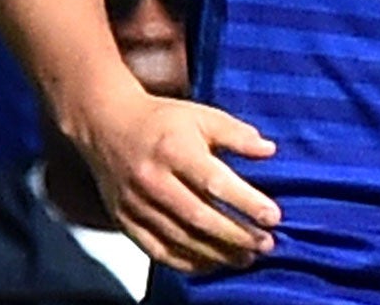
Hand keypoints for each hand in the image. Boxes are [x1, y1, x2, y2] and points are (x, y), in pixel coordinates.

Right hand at [70, 79, 280, 273]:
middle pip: (199, 217)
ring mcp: (137, 205)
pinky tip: (210, 264)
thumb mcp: (202, 115)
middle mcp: (154, 180)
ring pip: (180, 239)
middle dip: (236, 235)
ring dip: (217, 253)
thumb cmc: (161, 120)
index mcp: (175, 150)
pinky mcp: (125, 221)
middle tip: (266, 244)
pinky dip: (186, 262)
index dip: (246, 202)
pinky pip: (157, 250)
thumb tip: (269, 150)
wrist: (106, 125)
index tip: (273, 216)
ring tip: (245, 258)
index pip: (215, 183)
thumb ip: (236, 134)